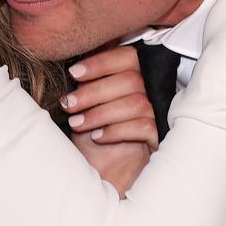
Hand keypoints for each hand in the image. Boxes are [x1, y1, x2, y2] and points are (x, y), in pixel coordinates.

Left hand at [62, 46, 155, 194]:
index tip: (75, 73)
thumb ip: (85, 79)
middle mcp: (147, 94)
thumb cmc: (89, 135)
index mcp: (131, 79)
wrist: (96, 175)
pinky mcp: (156, 140)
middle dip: (94, 91)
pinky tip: (97, 137)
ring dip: (101, 112)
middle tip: (69, 104)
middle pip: (131, 80)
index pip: (128, 57)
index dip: (102, 61)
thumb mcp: (82, 104)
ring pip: (136, 103)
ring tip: (77, 124)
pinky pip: (143, 127)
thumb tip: (75, 50)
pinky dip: (115, 130)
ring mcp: (155, 117)